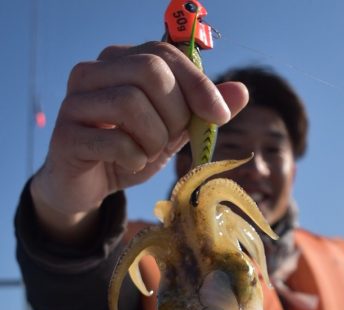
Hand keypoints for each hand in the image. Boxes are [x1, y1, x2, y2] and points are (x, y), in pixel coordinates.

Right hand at [30, 41, 247, 241]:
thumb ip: (201, 111)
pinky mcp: (66, 135)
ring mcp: (75, 102)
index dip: (198, 84)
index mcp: (120, 62)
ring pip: (131, 103)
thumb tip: (242, 91)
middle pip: (150, 71)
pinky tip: (131, 164)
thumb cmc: (129, 152)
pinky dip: (135, 159)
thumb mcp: (172, 132)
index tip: (219, 116)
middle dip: (175, 113)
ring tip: (148, 154)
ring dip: (154, 139)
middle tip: (170, 140)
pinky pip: (115, 141)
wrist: (88, 188)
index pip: (165, 53)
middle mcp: (92, 72)